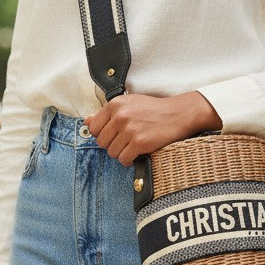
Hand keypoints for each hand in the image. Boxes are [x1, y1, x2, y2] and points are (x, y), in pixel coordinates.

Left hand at [85, 91, 221, 165]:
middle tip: (126, 142)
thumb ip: (107, 113)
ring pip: (111, 153)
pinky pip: (123, 159)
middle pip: (101, 142)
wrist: (179, 114)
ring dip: (122, 153)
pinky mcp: (139, 142)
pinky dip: (129, 160)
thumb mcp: (129, 104)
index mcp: (115, 104)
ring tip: (133, 147)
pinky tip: (137, 154)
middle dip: (112, 145)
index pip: (93, 128)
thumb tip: (86, 121)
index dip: (102, 135)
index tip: (114, 135)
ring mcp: (129, 129)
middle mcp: (120, 116)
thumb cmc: (154, 110)